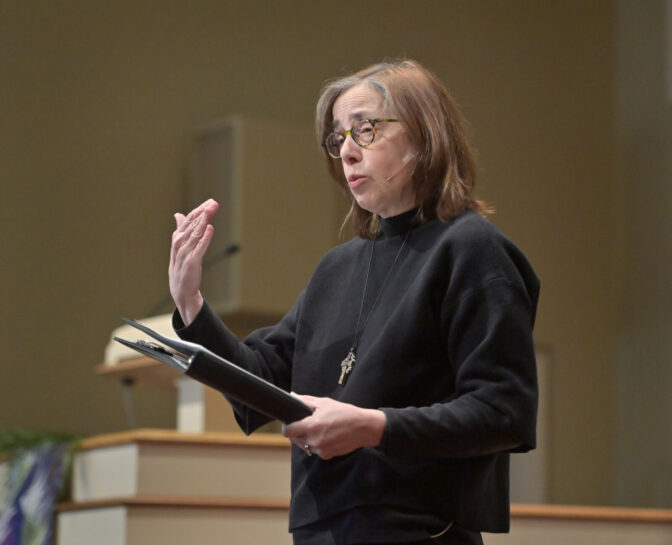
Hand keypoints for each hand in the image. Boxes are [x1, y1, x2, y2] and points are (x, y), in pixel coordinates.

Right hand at [169, 199, 218, 324]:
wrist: (180, 289)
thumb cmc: (181, 266)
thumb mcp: (180, 246)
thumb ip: (181, 229)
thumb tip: (178, 214)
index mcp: (177, 238)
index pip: (189, 220)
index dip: (200, 210)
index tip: (211, 201)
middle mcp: (180, 243)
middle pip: (193, 224)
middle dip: (204, 212)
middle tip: (214, 203)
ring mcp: (185, 252)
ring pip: (196, 233)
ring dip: (204, 221)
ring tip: (211, 210)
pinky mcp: (192, 262)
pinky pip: (200, 247)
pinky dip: (205, 237)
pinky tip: (210, 228)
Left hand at [282, 395, 385, 459]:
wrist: (363, 427)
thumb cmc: (345, 413)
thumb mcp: (325, 403)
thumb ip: (306, 401)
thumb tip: (293, 396)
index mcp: (311, 426)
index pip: (288, 431)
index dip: (288, 426)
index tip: (290, 423)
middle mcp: (314, 440)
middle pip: (295, 439)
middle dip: (298, 432)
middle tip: (306, 424)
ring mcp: (320, 450)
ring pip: (305, 446)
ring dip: (307, 439)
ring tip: (319, 429)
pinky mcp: (326, 455)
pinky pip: (315, 450)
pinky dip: (317, 444)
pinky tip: (326, 436)